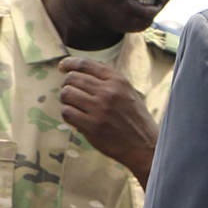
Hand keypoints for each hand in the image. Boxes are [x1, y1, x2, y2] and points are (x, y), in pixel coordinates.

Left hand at [58, 57, 157, 187]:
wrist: (144, 144)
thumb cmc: (135, 118)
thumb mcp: (128, 92)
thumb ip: (109, 81)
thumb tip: (80, 71)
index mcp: (118, 81)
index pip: (86, 64)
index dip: (69, 63)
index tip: (63, 67)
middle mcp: (109, 92)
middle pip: (72, 78)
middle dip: (68, 85)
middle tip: (71, 93)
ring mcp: (100, 109)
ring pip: (66, 94)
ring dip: (66, 100)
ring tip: (75, 106)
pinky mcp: (92, 125)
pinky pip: (67, 112)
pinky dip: (68, 114)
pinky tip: (77, 118)